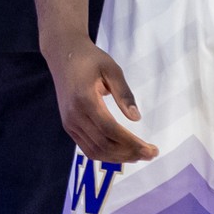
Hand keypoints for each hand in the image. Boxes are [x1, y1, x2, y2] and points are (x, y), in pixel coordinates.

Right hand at [43, 35, 157, 163]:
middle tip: (151, 153)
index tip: (150, 148)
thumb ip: (124, 93)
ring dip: (118, 158)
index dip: (131, 143)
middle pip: (103, 144)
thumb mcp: (112, 69)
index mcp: (85, 100)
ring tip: (139, 155)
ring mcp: (69, 123)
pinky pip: (87, 147)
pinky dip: (105, 154)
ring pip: (94, 151)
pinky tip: (121, 152)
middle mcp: (74, 115)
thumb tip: (136, 118)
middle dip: (129, 153)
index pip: (110, 130)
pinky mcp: (68, 125)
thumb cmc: (90, 59)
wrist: (63, 55)